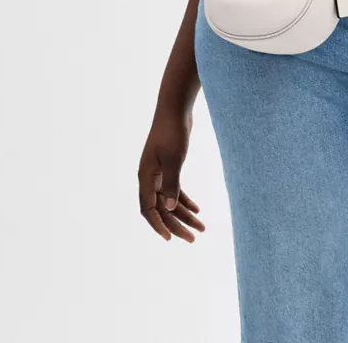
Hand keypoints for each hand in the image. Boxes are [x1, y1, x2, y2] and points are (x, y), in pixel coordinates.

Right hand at [137, 107, 206, 242]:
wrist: (175, 109)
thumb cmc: (172, 132)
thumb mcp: (174, 159)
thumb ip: (171, 183)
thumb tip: (168, 208)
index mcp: (145, 177)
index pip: (147, 209)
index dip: (157, 225)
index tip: (169, 238)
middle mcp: (149, 178)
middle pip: (161, 208)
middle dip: (176, 224)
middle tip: (193, 238)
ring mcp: (159, 173)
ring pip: (170, 200)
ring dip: (185, 214)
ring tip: (201, 228)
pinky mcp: (169, 167)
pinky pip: (174, 190)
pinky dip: (185, 200)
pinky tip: (197, 209)